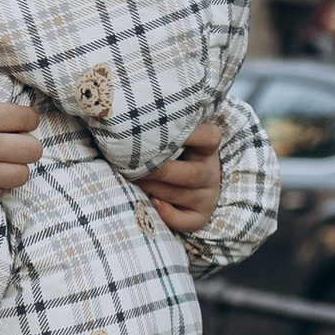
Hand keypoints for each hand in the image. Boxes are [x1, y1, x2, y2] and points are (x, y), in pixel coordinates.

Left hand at [137, 118, 223, 238]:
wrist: (191, 178)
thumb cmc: (172, 150)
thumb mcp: (174, 135)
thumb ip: (161, 124)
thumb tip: (124, 113)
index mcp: (206, 147)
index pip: (209, 138)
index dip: (190, 134)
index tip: (163, 128)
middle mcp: (210, 172)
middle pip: (190, 173)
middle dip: (156, 170)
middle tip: (129, 163)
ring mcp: (207, 195)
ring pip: (179, 194)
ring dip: (152, 188)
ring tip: (130, 178)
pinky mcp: (200, 216)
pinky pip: (185, 221)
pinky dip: (167, 214)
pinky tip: (152, 202)